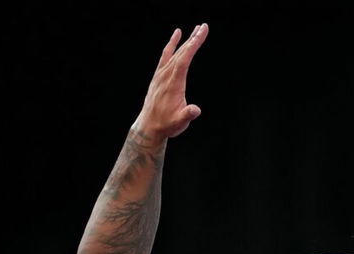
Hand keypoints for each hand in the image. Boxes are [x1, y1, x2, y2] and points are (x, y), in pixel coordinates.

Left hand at [134, 24, 208, 138]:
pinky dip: (172, 44)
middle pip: (181, 52)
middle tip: (204, 26)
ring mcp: (161, 74)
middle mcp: (166, 75)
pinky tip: (177, 35)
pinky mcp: (159, 76)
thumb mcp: (179, 122)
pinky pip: (166, 56)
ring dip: (185, 40)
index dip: (193, 45)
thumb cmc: (167, 124)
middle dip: (193, 38)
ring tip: (195, 29)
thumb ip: (187, 115)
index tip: (202, 33)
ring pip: (175, 52)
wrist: (149, 127)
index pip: (185, 59)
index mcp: (173, 83)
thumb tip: (195, 110)